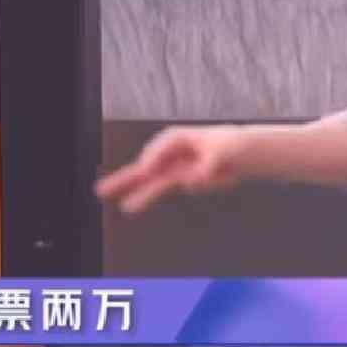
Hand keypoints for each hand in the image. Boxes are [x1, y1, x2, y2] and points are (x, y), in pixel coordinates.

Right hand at [95, 126, 245, 214]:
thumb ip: (210, 164)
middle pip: (145, 167)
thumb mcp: (225, 151)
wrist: (243, 154)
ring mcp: (172, 168)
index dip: (153, 159)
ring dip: (140, 195)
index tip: (146, 170)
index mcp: (178, 138)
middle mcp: (169, 153)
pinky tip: (196, 184)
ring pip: (151, 183)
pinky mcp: (179, 181)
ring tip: (126, 208)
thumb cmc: (233, 145)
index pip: (161, 148)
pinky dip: (156, 195)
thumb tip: (193, 179)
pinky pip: (161, 190)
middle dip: (126, 178)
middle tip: (102, 190)